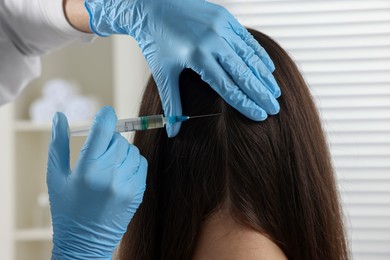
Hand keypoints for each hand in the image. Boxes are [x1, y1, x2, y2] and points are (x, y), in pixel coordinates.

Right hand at [47, 106, 146, 258]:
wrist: (85, 241)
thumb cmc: (66, 208)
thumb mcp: (56, 177)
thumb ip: (58, 144)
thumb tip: (60, 116)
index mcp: (88, 170)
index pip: (104, 130)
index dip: (106, 116)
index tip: (106, 114)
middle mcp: (110, 176)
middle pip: (118, 139)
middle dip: (109, 139)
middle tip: (99, 151)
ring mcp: (127, 185)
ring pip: (131, 150)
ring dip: (121, 151)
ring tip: (108, 165)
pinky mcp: (138, 192)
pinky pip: (142, 163)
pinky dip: (132, 162)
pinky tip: (119, 172)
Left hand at [85, 0, 280, 136]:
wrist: (152, 5)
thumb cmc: (156, 42)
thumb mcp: (162, 74)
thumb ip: (172, 104)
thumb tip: (173, 133)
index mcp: (197, 56)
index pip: (228, 87)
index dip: (245, 104)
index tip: (260, 116)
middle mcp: (213, 40)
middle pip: (244, 73)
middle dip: (261, 94)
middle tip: (274, 110)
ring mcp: (222, 26)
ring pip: (250, 56)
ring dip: (264, 76)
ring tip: (275, 93)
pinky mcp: (225, 17)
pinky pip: (247, 40)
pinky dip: (259, 55)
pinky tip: (268, 69)